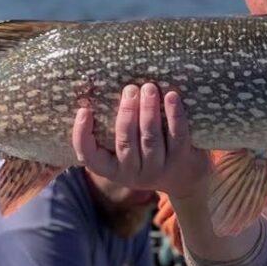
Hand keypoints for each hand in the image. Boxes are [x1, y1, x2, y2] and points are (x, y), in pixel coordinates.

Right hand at [72, 82, 211, 198]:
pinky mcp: (181, 159)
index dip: (82, 135)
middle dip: (127, 113)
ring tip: (148, 88)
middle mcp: (133, 173)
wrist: (184, 177)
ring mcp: (158, 168)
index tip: (84, 111)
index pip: (89, 156)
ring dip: (149, 110)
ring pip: (151, 138)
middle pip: (126, 142)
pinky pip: (178, 135)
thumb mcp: (124, 150)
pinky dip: (174, 115)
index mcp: (112, 169)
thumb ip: (112, 129)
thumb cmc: (145, 154)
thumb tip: (96, 92)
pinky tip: (171, 96)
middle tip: (130, 89)